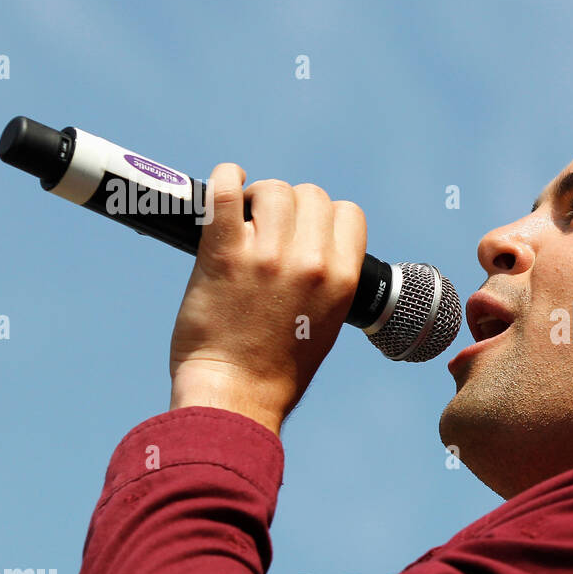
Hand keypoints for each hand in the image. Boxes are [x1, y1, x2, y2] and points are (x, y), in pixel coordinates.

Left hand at [168, 163, 366, 435]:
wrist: (235, 394)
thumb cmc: (277, 368)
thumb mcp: (327, 321)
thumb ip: (328, 278)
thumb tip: (313, 241)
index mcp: (342, 280)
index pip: (348, 214)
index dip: (326, 218)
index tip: (306, 230)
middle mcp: (311, 263)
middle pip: (312, 196)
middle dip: (292, 206)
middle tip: (269, 227)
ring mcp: (268, 256)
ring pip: (274, 190)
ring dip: (259, 197)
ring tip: (245, 219)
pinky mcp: (224, 255)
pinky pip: (226, 193)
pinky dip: (225, 179)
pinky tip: (226, 182)